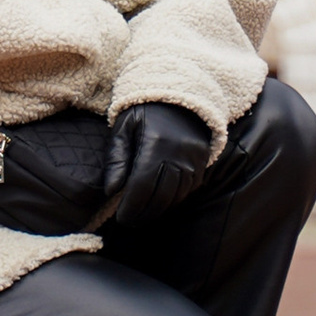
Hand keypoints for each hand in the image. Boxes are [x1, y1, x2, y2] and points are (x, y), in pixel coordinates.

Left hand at [100, 100, 209, 231]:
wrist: (177, 94)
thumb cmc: (144, 110)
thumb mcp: (123, 127)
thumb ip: (116, 159)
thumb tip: (112, 191)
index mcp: (155, 144)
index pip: (142, 186)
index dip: (131, 207)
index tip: (121, 218)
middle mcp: (178, 154)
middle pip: (160, 197)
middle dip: (143, 214)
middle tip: (130, 221)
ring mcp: (194, 160)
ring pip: (176, 197)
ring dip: (158, 210)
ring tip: (142, 215)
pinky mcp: (203, 163)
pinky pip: (188, 190)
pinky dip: (173, 200)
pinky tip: (160, 202)